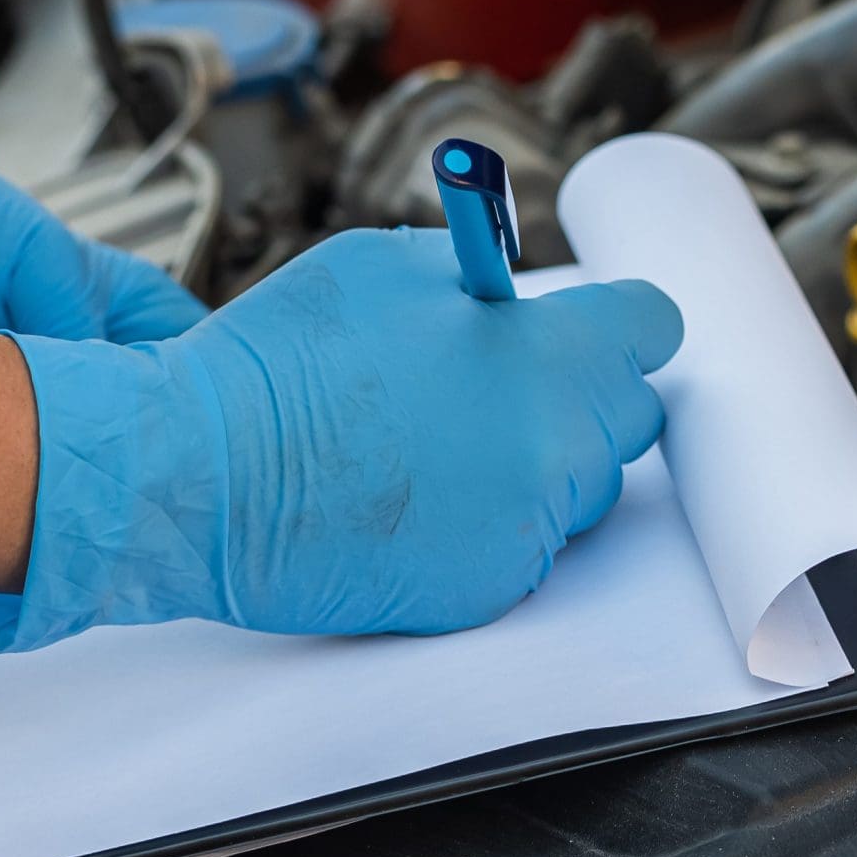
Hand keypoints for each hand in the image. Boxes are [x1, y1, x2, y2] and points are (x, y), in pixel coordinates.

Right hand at [0, 227, 682, 652]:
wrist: (204, 477)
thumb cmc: (279, 368)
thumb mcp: (382, 269)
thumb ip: (474, 280)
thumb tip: (515, 298)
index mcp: (541, 351)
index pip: (652, 327)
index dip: (619, 325)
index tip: (595, 334)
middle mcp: (555, 443)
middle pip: (630, 417)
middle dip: (581, 400)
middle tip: (504, 395)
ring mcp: (529, 525)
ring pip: (583, 490)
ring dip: (539, 468)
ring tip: (443, 454)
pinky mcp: (493, 587)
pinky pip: (529, 550)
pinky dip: (491, 530)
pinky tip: (422, 508)